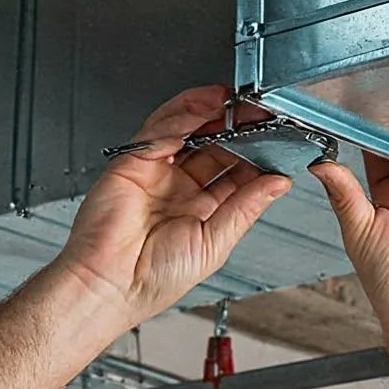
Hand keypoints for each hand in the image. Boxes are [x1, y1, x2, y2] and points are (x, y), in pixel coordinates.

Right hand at [52, 86, 290, 333]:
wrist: (108, 286)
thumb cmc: (152, 280)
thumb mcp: (215, 243)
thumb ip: (245, 207)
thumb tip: (278, 183)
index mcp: (202, 210)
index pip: (235, 172)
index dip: (257, 153)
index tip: (280, 139)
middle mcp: (180, 188)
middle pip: (214, 146)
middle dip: (238, 128)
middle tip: (262, 113)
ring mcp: (157, 173)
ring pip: (188, 131)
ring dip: (212, 113)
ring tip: (239, 102)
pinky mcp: (133, 161)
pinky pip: (161, 130)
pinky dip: (184, 113)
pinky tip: (206, 106)